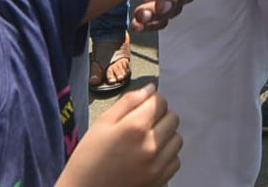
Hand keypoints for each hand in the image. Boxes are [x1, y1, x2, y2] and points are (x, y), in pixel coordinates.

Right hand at [58, 84, 180, 186]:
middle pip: (173, 118)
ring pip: (177, 139)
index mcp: (134, 127)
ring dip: (166, 135)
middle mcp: (151, 145)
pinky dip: (167, 155)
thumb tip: (150, 89)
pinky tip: (151, 155)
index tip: (143, 105)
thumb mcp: (103, 122)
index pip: (160, 102)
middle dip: (161, 115)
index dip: (152, 100)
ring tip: (148, 139)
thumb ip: (128, 102)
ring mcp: (158, 165)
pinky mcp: (160, 180)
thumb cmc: (89, 155)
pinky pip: (175, 160)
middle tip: (144, 122)